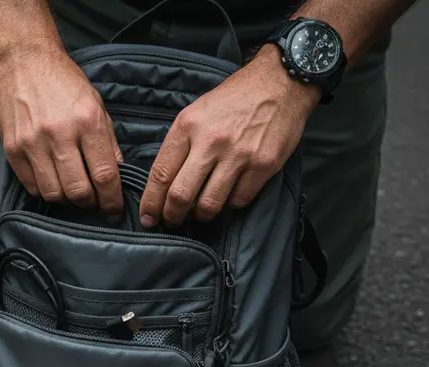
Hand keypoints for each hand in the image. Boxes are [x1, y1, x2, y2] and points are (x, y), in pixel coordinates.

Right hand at [0, 44, 123, 214]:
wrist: (26, 63)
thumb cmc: (65, 85)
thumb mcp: (96, 106)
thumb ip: (107, 143)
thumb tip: (117, 177)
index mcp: (87, 121)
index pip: (104, 175)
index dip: (112, 200)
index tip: (114, 210)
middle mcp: (59, 133)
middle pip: (78, 191)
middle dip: (89, 203)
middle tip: (91, 200)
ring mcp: (33, 142)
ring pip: (54, 194)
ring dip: (66, 199)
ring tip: (70, 188)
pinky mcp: (13, 148)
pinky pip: (32, 186)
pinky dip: (44, 190)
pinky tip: (51, 178)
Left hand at [139, 46, 320, 227]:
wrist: (280, 81)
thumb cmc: (234, 100)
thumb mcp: (197, 112)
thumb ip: (180, 145)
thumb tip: (164, 184)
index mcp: (188, 126)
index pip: (161, 174)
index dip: (151, 203)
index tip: (148, 218)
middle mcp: (211, 141)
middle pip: (181, 195)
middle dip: (172, 216)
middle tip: (172, 222)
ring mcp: (239, 154)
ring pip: (209, 205)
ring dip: (202, 214)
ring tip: (201, 211)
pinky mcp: (263, 164)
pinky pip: (238, 200)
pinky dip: (231, 203)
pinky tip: (230, 193)